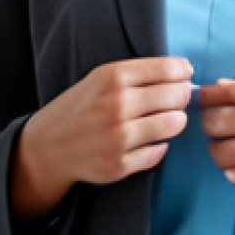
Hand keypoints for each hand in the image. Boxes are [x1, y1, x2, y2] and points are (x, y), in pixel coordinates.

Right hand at [10, 56, 192, 220]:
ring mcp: (118, 137)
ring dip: (175, 121)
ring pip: (175, 124)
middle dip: (182, 96)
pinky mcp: (120, 164)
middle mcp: (116, 105)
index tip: (183, 76)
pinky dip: (158, 145)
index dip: (183, 73)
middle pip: (177, 96)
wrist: (48, 146)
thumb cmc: (82, 107)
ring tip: (162, 119)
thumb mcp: (102, 77)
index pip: (169, 69)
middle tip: (174, 100)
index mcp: (112, 77)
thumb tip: (185, 71)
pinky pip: (160, 151)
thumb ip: (141, 73)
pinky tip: (144, 140)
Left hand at [198, 78, 234, 226]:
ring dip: (216, 151)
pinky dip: (233, 172)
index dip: (208, 97)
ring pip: (229, 152)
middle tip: (207, 126)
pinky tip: (234, 168)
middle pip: (224, 122)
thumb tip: (221, 85)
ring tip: (219, 150)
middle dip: (207, 124)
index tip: (200, 99)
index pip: (232, 92)